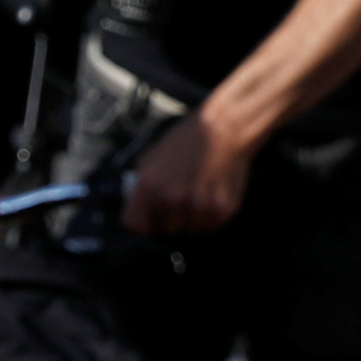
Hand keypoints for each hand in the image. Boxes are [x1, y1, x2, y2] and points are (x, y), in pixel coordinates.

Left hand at [122, 108, 253, 235]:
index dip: (141, 222)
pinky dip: (207, 217)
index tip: (148, 217)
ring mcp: (199, 207)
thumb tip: (136, 207)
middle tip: (177, 198)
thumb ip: (140, 186)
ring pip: (187, 231)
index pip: (135, 226)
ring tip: (195, 194)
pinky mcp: (222, 211)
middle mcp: (173, 200)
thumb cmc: (186, 141)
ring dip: (189, 219)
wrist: (224, 130)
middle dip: (167, 219)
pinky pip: (208, 227)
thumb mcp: (151, 158)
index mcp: (150, 186)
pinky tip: (209, 196)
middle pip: (164, 230)